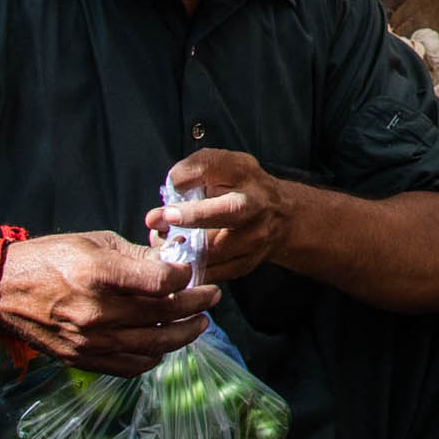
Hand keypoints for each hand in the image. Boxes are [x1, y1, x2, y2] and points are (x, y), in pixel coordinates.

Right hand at [0, 232, 215, 375]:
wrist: (1, 293)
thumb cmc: (49, 258)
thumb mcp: (94, 242)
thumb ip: (136, 257)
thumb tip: (173, 263)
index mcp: (99, 275)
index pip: (161, 283)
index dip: (185, 277)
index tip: (192, 272)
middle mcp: (97, 312)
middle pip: (164, 315)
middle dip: (196, 306)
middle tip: (212, 297)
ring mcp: (90, 341)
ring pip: (154, 345)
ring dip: (183, 335)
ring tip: (199, 324)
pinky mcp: (83, 359)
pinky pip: (131, 365)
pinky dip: (153, 356)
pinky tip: (164, 344)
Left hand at [148, 149, 298, 284]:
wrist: (281, 217)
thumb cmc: (242, 188)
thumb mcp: (224, 168)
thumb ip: (195, 170)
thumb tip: (169, 188)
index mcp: (242, 173)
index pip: (213, 166)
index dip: (187, 175)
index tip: (170, 184)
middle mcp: (254, 204)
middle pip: (228, 211)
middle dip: (191, 216)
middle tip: (158, 219)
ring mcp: (254, 238)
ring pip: (214, 251)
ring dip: (180, 249)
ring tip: (160, 243)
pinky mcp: (246, 263)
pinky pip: (212, 272)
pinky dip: (189, 269)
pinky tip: (176, 261)